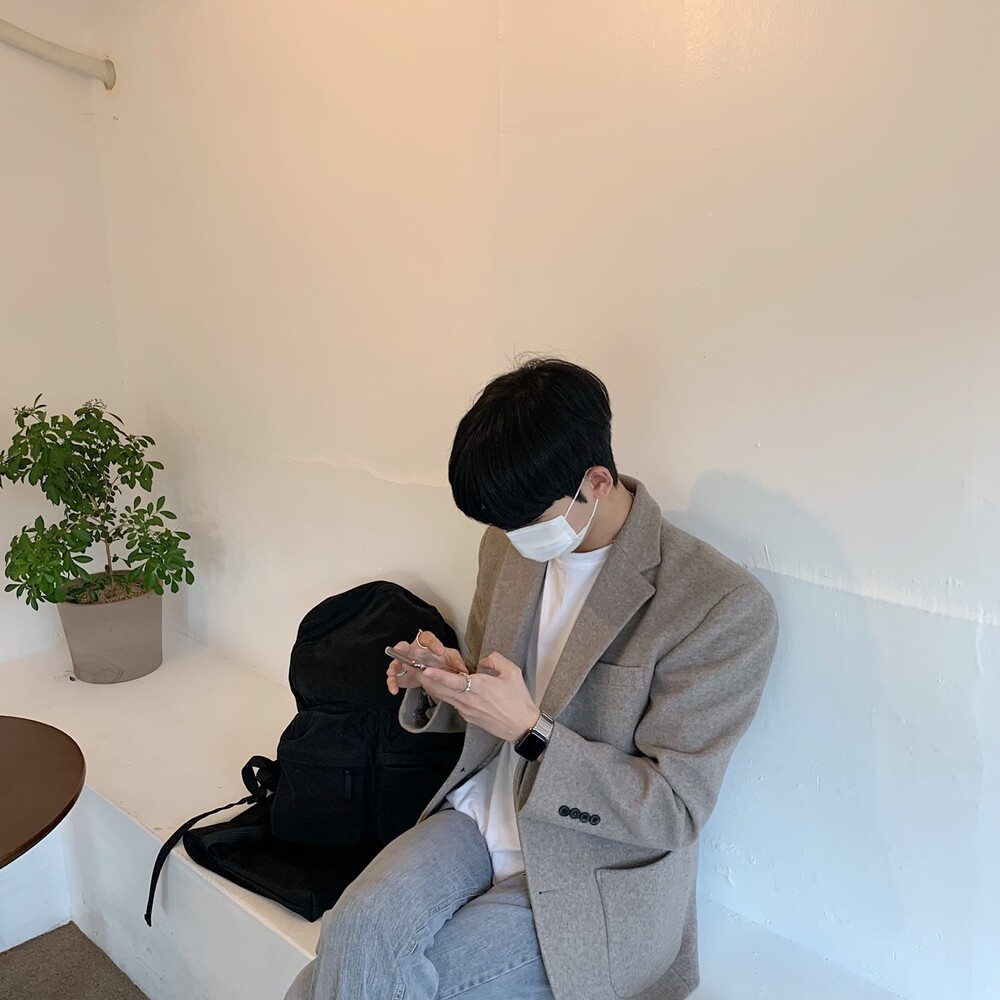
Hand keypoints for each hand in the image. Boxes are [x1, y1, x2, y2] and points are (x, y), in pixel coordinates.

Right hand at [385, 630, 467, 696]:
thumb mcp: (451, 659)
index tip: (439, 651)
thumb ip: (457, 663)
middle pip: (405, 646)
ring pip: (396, 662)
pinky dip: (393, 683)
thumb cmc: (440, 660)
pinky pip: (394, 678)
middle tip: (400, 649)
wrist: (433, 671)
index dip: (433, 643)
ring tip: (392, 673)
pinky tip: (394, 689)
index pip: (427, 638)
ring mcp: (404, 662)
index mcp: (426, 645)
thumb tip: (463, 671)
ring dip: (393, 667)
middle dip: (402, 648)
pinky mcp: (401, 675)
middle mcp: (413, 651)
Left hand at [421, 651, 539, 742]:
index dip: (438, 675)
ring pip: (444, 696)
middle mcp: (469, 700)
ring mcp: (467, 710)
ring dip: (432, 686)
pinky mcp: (468, 717)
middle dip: (426, 679)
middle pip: (442, 689)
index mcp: (479, 687)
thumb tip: (484, 660)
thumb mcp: (512, 672)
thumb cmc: (518, 700)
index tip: (425, 670)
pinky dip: (444, 694)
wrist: (521, 725)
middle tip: (414, 668)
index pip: (453, 681)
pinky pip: (453, 703)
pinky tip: (442, 688)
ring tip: (421, 675)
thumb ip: (495, 660)